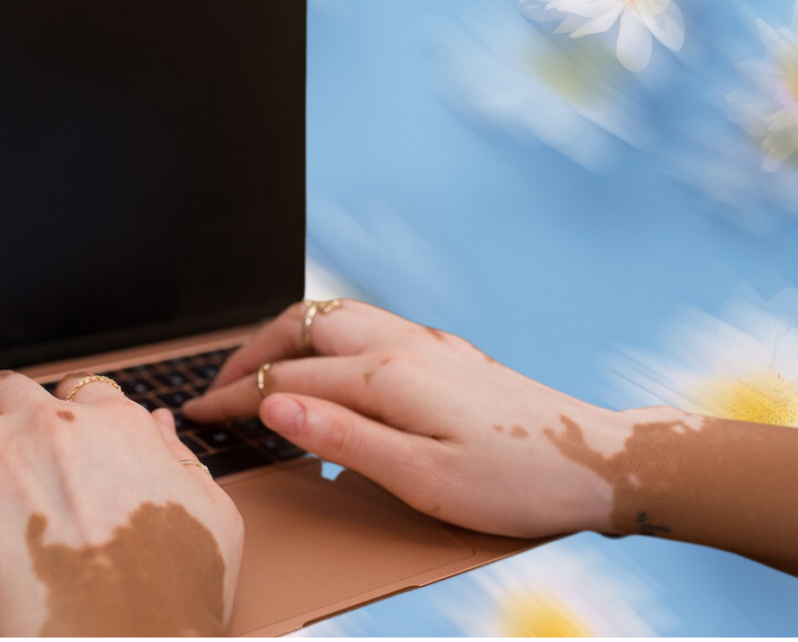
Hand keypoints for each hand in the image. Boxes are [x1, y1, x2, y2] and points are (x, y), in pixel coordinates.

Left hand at [0, 371, 243, 635]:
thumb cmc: (178, 591)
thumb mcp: (214, 512)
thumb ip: (182, 458)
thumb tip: (160, 423)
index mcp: (118, 424)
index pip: (78, 388)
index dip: (65, 413)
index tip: (57, 436)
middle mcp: (55, 424)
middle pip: (8, 385)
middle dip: (1, 410)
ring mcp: (0, 454)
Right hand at [184, 300, 631, 538]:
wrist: (598, 462)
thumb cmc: (516, 479)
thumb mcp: (422, 477)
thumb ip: (342, 437)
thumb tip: (274, 406)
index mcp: (388, 375)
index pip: (286, 380)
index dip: (235, 398)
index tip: (198, 414)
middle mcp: (401, 345)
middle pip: (302, 326)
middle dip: (252, 352)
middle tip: (220, 388)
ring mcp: (425, 342)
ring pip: (334, 318)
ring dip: (288, 338)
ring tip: (263, 373)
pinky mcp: (444, 351)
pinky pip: (364, 327)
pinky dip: (325, 341)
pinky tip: (331, 372)